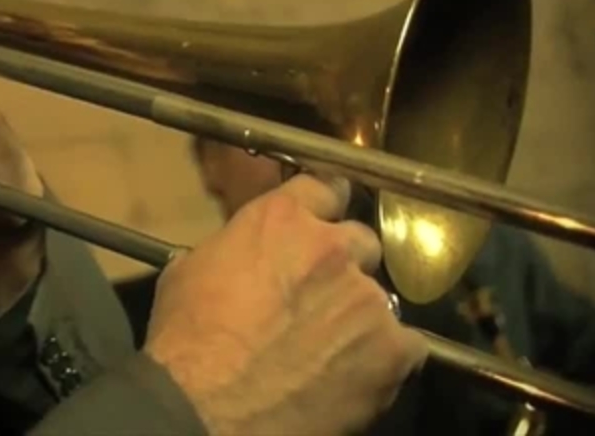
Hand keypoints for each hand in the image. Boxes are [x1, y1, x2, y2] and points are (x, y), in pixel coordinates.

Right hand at [144, 175, 426, 435]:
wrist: (204, 408)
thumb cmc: (185, 341)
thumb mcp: (189, 269)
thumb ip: (231, 248)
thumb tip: (239, 255)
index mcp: (282, 219)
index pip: (325, 186)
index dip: (325, 203)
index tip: (324, 219)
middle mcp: (333, 248)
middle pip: (361, 241)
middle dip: (343, 264)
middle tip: (319, 296)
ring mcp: (367, 300)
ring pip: (381, 297)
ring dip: (360, 314)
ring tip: (332, 346)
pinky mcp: (392, 351)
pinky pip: (409, 345)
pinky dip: (387, 357)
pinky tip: (357, 372)